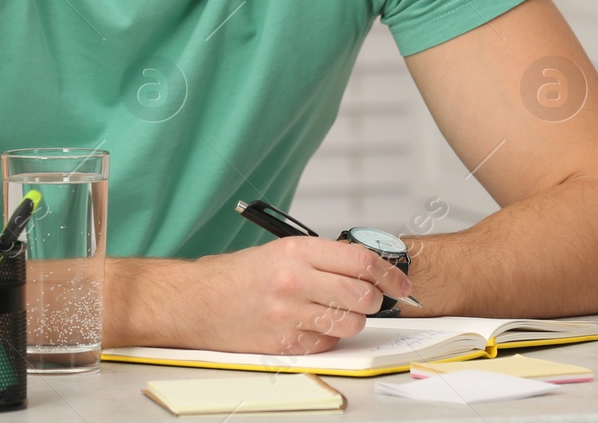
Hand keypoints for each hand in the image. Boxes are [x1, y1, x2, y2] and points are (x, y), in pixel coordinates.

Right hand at [188, 236, 413, 354]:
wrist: (195, 301)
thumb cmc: (238, 276)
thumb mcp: (281, 252)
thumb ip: (323, 260)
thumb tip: (369, 272)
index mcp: (297, 250)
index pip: (362, 261)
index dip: (390, 274)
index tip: (402, 283)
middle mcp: (294, 280)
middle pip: (362, 295)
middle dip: (373, 301)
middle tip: (367, 300)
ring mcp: (288, 314)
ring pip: (349, 324)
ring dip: (351, 321)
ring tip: (332, 314)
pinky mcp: (282, 344)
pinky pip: (326, 346)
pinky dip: (326, 340)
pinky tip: (309, 328)